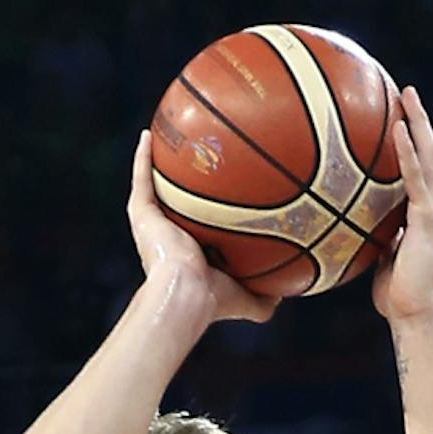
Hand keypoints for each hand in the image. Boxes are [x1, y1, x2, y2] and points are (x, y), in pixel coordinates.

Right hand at [127, 131, 277, 329]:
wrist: (186, 295)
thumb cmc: (215, 299)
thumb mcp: (248, 299)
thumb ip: (267, 297)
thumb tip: (291, 291)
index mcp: (188, 254)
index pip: (198, 227)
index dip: (207, 210)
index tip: (221, 192)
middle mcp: (168, 237)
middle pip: (176, 202)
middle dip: (183, 183)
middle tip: (196, 157)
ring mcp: (152, 225)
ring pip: (154, 186)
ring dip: (156, 163)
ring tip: (166, 136)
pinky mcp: (141, 216)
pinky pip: (141, 179)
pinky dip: (142, 157)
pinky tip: (148, 134)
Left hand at [370, 87, 432, 326]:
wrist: (415, 313)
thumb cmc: (396, 294)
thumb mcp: (379, 258)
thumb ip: (374, 238)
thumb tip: (352, 228)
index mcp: (420, 212)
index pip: (417, 168)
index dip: (410, 141)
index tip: (398, 117)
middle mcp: (431, 204)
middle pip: (427, 152)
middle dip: (418, 120)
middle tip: (406, 92)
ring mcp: (432, 208)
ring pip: (428, 156)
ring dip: (419, 123)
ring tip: (407, 96)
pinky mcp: (429, 216)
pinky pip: (416, 177)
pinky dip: (408, 151)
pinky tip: (398, 129)